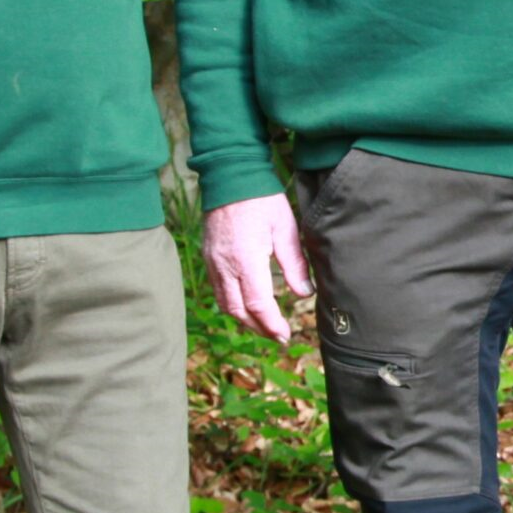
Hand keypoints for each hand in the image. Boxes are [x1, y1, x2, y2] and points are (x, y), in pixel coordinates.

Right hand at [204, 193, 313, 345]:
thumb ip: (294, 263)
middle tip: (277, 336)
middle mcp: (225, 264)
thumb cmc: (262, 199)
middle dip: (258, 328)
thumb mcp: (285, 227)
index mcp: (246, 258)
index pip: (257, 302)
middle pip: (238, 310)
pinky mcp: (209, 257)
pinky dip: (232, 305)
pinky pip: (218, 290)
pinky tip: (246, 306)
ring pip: (225, 304)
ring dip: (244, 320)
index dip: (271, 323)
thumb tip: (304, 293)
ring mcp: (213, 262)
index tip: (285, 334)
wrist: (232, 175)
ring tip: (264, 327)